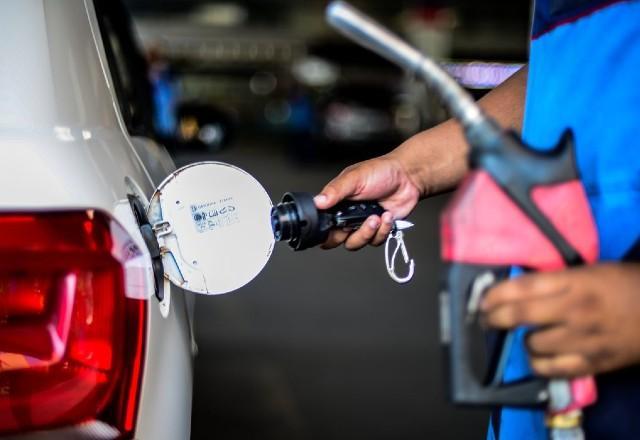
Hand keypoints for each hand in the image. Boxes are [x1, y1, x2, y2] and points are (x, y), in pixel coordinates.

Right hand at [314, 153, 421, 249]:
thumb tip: (317, 201)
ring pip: (356, 243)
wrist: (407, 177)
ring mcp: (362, 224)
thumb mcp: (353, 178)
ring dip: (367, 232)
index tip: (333, 225)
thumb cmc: (380, 172)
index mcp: (337, 203)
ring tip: (376, 217)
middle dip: (345, 235)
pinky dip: (382, 230)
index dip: (324, 229)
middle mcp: (347, 216)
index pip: (322, 223)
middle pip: (336, 239)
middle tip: (354, 222)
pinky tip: (386, 216)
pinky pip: (375, 241)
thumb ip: (335, 191)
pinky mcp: (379, 230)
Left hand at [481, 264, 639, 377]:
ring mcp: (583, 339)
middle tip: (486, 319)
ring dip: (523, 341)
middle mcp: (574, 310)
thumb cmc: (622, 285)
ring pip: (533, 345)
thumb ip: (553, 281)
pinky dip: (539, 364)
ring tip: (525, 336)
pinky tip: (538, 356)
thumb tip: (514, 289)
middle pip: (519, 316)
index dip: (495, 295)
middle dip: (494, 318)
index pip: (522, 288)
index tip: (482, 300)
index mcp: (574, 282)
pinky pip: (552, 370)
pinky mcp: (593, 363)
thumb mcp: (587, 271)